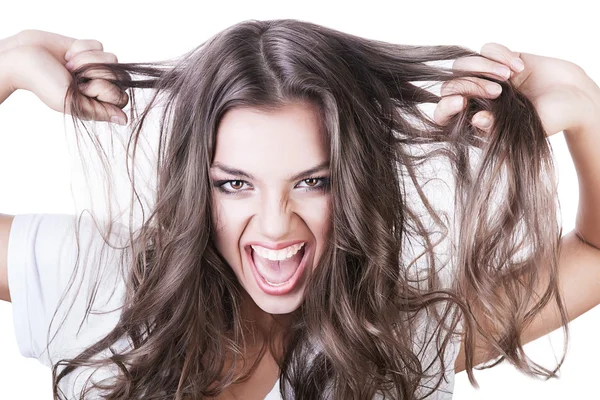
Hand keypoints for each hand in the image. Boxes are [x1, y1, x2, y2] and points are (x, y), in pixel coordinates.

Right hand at [5, 29, 127, 123]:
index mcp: (98, 103)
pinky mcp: (91, 49)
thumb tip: (124, 120)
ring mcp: (97, 67)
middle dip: (96, 74)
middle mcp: (101, 85)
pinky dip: (81, 48)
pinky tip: (68, 54)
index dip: (104, 90)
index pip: (122, 98)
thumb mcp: (72, 104)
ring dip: (86, 60)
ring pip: (113, 59)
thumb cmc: (45, 84)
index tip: (84, 88)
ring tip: (68, 66)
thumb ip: (100, 112)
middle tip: (74, 77)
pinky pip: (99, 46)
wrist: (24, 57)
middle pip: (122, 78)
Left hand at [434, 42, 599, 136]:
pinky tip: (519, 68)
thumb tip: (475, 120)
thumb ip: (496, 128)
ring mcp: (485, 77)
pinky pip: (487, 49)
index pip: (443, 114)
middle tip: (497, 92)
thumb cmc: (548, 121)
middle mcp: (474, 98)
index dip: (444, 108)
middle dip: (469, 86)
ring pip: (463, 64)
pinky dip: (501, 55)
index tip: (459, 103)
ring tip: (508, 78)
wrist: (574, 100)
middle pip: (449, 85)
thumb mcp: (522, 130)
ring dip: (483, 67)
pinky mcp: (499, 59)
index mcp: (472, 120)